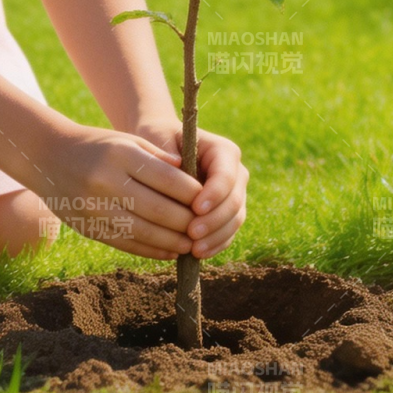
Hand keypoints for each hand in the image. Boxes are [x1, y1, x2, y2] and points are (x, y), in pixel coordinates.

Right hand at [44, 127, 205, 260]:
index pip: (166, 178)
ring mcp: (95, 209)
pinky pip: (128, 245)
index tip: (208, 199)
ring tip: (192, 243)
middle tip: (205, 226)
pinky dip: (152, 250)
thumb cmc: (97, 146)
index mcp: (119, 155)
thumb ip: (159, 158)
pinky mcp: (90, 229)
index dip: (191, 193)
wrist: (48, 158)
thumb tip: (193, 178)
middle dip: (187, 221)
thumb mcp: (127, 141)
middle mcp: (106, 182)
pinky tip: (169, 250)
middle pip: (158, 209)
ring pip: (145, 232)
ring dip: (173, 241)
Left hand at [130, 119, 248, 259]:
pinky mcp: (226, 215)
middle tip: (192, 234)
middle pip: (234, 201)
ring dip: (215, 237)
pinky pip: (227, 233)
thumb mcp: (158, 138)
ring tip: (193, 249)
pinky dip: (214, 245)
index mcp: (223, 151)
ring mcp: (233, 196)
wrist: (160, 151)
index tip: (196, 208)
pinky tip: (196, 254)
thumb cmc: (158, 139)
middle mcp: (235, 174)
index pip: (226, 174)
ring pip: (234, 220)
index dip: (215, 193)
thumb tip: (177, 166)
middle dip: (215, 220)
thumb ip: (167, 152)